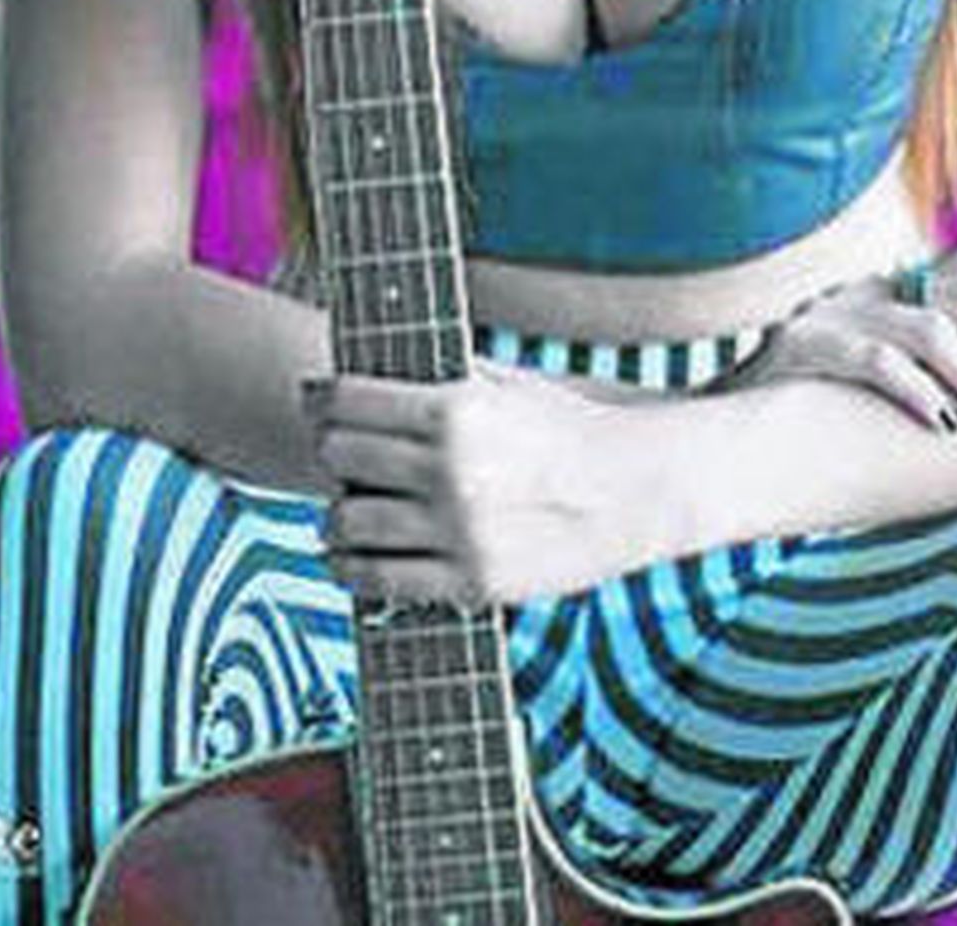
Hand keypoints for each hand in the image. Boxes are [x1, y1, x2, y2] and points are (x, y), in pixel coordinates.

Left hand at [309, 360, 661, 608]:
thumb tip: (368, 374)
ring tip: (348, 506)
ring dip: (338, 512)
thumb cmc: (569, 426)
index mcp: (457, 411)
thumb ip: (440, 380)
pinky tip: (349, 555)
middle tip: (340, 450)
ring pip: (347, 520)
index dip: (324, 397)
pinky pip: (379, 580)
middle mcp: (451, 471)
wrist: (636, 489)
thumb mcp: (506, 384)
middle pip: (339, 456)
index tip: (319, 398)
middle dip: (332, 448)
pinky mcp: (471, 583)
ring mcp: (459, 532)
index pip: (349, 402)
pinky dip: (351, 566)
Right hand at [727, 247, 956, 438]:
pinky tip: (941, 423)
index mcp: (890, 291)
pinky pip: (871, 361)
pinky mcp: (804, 349)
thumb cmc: (817, 418)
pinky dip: (913, 390)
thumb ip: (936, 370)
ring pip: (925, 330)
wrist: (722, 431)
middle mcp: (868, 292)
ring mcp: (835, 316)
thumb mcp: (882, 378)